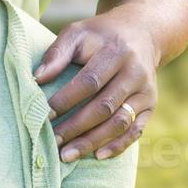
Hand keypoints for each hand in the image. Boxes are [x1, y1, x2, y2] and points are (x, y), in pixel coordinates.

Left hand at [35, 10, 159, 161]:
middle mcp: (135, 71)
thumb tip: (37, 79)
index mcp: (116, 51)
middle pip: (104, 106)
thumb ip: (57, 54)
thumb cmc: (101, 35)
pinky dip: (118, 145)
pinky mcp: (150, 104)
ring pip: (120, 122)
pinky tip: (98, 155)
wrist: (143, 32)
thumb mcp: (78, 32)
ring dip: (93, 141)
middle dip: (76, 127)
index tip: (45, 115)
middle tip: (52, 142)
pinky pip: (136, 130)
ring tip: (67, 155)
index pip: (90, 81)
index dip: (67, 100)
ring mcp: (146, 90)